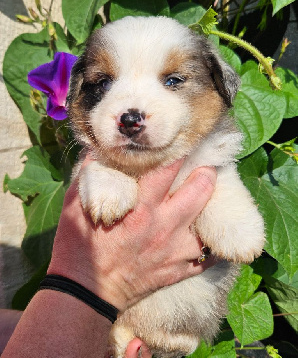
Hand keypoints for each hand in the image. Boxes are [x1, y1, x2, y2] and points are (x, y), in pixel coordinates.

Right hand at [48, 158, 216, 311]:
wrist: (85, 293)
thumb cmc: (79, 248)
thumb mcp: (75, 206)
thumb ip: (89, 176)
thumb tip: (96, 152)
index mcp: (141, 208)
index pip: (168, 169)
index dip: (178, 152)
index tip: (183, 144)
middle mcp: (164, 227)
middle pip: (199, 191)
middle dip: (206, 174)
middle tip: (206, 167)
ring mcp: (175, 251)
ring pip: (208, 223)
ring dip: (211, 206)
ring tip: (209, 197)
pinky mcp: (178, 270)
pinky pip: (208, 258)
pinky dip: (212, 245)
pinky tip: (211, 235)